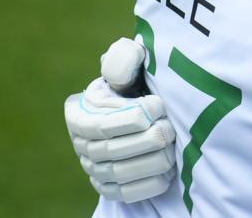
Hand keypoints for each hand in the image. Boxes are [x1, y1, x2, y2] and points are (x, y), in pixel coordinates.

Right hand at [64, 38, 177, 202]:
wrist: (152, 112)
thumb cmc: (139, 82)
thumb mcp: (132, 62)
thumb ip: (124, 58)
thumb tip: (117, 75)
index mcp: (79, 113)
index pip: (99, 123)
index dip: (130, 118)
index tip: (157, 105)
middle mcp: (81, 144)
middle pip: (110, 150)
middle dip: (146, 139)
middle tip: (169, 128)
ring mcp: (94, 169)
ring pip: (119, 173)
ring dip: (151, 161)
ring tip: (172, 146)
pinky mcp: (111, 188)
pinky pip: (127, 193)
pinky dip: (149, 183)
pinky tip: (168, 170)